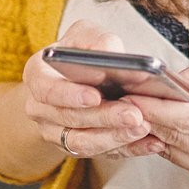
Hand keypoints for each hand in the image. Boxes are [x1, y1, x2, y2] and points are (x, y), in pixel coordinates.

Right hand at [21, 20, 163, 161]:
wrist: (77, 77)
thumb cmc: (81, 51)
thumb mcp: (87, 35)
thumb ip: (98, 40)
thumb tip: (110, 52)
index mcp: (37, 76)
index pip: (47, 90)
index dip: (70, 95)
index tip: (96, 96)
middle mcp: (40, 108)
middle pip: (71, 119)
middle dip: (105, 118)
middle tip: (134, 114)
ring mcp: (55, 132)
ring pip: (84, 143)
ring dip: (116, 137)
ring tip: (144, 127)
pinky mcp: (75, 149)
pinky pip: (102, 154)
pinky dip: (128, 148)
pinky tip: (151, 141)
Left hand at [126, 49, 188, 188]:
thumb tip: (176, 78)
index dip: (158, 107)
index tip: (132, 95)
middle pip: (176, 137)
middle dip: (145, 116)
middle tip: (120, 98)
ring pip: (171, 151)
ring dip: (149, 130)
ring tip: (132, 109)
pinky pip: (178, 160)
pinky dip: (164, 141)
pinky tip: (157, 125)